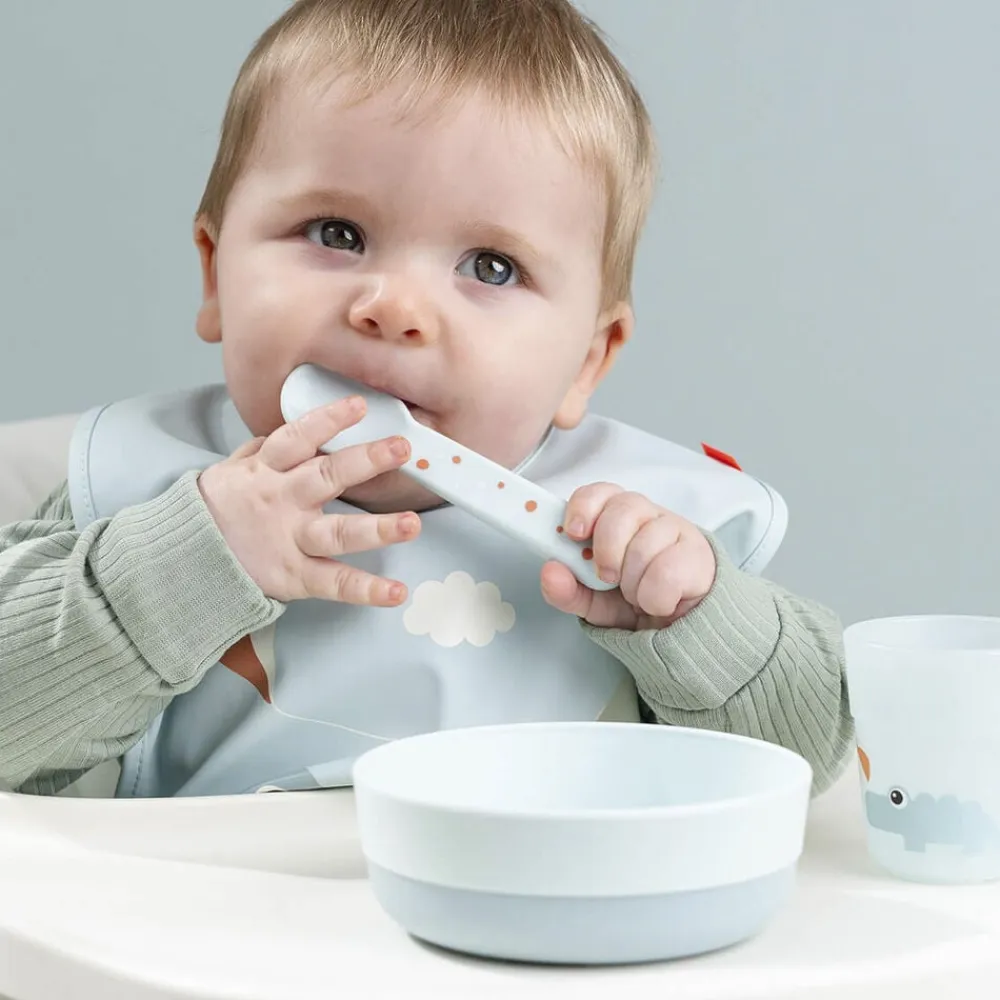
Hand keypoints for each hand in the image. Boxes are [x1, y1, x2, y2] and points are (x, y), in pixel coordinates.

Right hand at [198, 396, 419, 604]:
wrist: (181, 562)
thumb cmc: (214, 512)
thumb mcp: (229, 471)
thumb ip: (263, 450)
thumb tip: (297, 430)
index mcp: (264, 472)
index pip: (296, 438)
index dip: (326, 420)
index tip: (358, 405)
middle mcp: (281, 503)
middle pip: (326, 478)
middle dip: (366, 461)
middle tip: (400, 448)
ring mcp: (290, 541)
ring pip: (338, 533)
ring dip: (379, 529)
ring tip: (413, 524)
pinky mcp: (295, 577)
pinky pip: (335, 584)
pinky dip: (366, 590)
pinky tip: (396, 592)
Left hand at [541, 484, 714, 629]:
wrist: (680, 628)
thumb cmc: (633, 600)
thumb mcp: (592, 601)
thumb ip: (566, 589)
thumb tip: (549, 571)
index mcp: (615, 516)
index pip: (599, 492)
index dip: (584, 507)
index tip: (574, 533)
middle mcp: (646, 515)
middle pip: (623, 509)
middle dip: (608, 549)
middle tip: (607, 577)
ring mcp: (674, 530)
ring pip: (643, 545)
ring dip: (632, 583)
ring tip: (636, 594)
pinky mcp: (697, 554)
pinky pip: (666, 572)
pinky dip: (654, 598)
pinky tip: (660, 602)